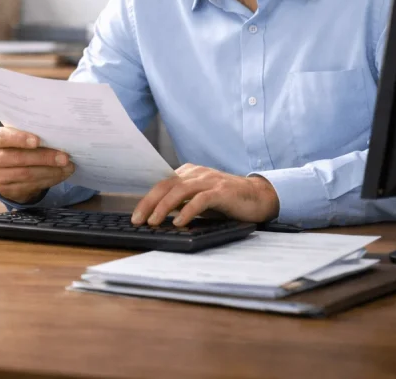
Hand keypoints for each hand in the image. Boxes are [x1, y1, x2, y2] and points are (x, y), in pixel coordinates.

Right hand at [0, 127, 74, 203]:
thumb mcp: (18, 137)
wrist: (9, 170)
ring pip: (27, 174)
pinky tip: (60, 175)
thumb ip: (29, 134)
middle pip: (19, 158)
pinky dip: (49, 180)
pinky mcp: (6, 190)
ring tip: (67, 167)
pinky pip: (30, 186)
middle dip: (44, 158)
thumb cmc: (17, 146)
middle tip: (64, 157)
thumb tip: (55, 135)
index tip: (38, 141)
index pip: (3, 138)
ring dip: (50, 171)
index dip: (20, 139)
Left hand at [131, 163, 279, 226]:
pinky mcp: (222, 191)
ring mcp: (210, 181)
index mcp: (189, 173)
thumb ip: (182, 203)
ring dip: (164, 207)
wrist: (259, 196)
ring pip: (180, 191)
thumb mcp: (200, 199)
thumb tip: (158, 217)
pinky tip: (179, 222)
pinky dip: (188, 211)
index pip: (162, 184)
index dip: (147, 200)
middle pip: (166, 186)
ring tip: (154, 221)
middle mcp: (197, 173)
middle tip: (138, 220)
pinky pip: (201, 200)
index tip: (136, 216)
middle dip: (149, 203)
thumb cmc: (227, 201)